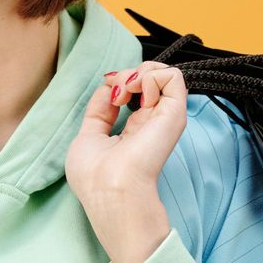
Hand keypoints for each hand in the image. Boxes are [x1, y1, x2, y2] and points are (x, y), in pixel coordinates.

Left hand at [66, 62, 187, 262]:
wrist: (111, 190)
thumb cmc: (95, 176)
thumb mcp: (87, 137)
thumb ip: (99, 111)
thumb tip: (108, 88)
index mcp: (133, 132)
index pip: (135, 93)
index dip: (118, 83)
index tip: (107, 92)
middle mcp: (152, 123)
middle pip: (148, 79)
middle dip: (128, 74)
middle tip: (116, 92)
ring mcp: (165, 118)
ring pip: (164, 74)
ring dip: (140, 72)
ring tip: (126, 90)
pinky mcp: (175, 114)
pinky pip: (173, 77)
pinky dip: (151, 75)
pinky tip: (137, 91)